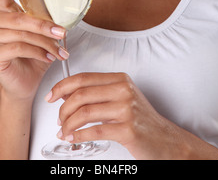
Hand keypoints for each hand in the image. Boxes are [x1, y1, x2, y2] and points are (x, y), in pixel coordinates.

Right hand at [0, 0, 69, 101]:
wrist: (26, 82)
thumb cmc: (35, 54)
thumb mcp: (43, 33)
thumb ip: (46, 19)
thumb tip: (66, 9)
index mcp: (4, 11)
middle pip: (18, 17)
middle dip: (44, 25)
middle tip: (62, 33)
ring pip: (21, 34)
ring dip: (44, 42)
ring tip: (59, 51)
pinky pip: (18, 48)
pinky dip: (37, 52)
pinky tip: (48, 58)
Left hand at [45, 72, 181, 159]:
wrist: (165, 140)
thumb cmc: (141, 120)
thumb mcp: (120, 99)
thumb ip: (96, 93)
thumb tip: (66, 94)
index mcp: (119, 79)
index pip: (83, 78)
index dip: (62, 86)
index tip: (51, 95)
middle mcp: (123, 90)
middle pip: (81, 94)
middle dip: (63, 109)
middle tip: (58, 119)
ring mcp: (127, 109)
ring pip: (85, 113)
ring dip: (68, 125)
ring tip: (64, 131)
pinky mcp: (128, 129)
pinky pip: (95, 131)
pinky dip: (79, 136)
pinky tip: (74, 139)